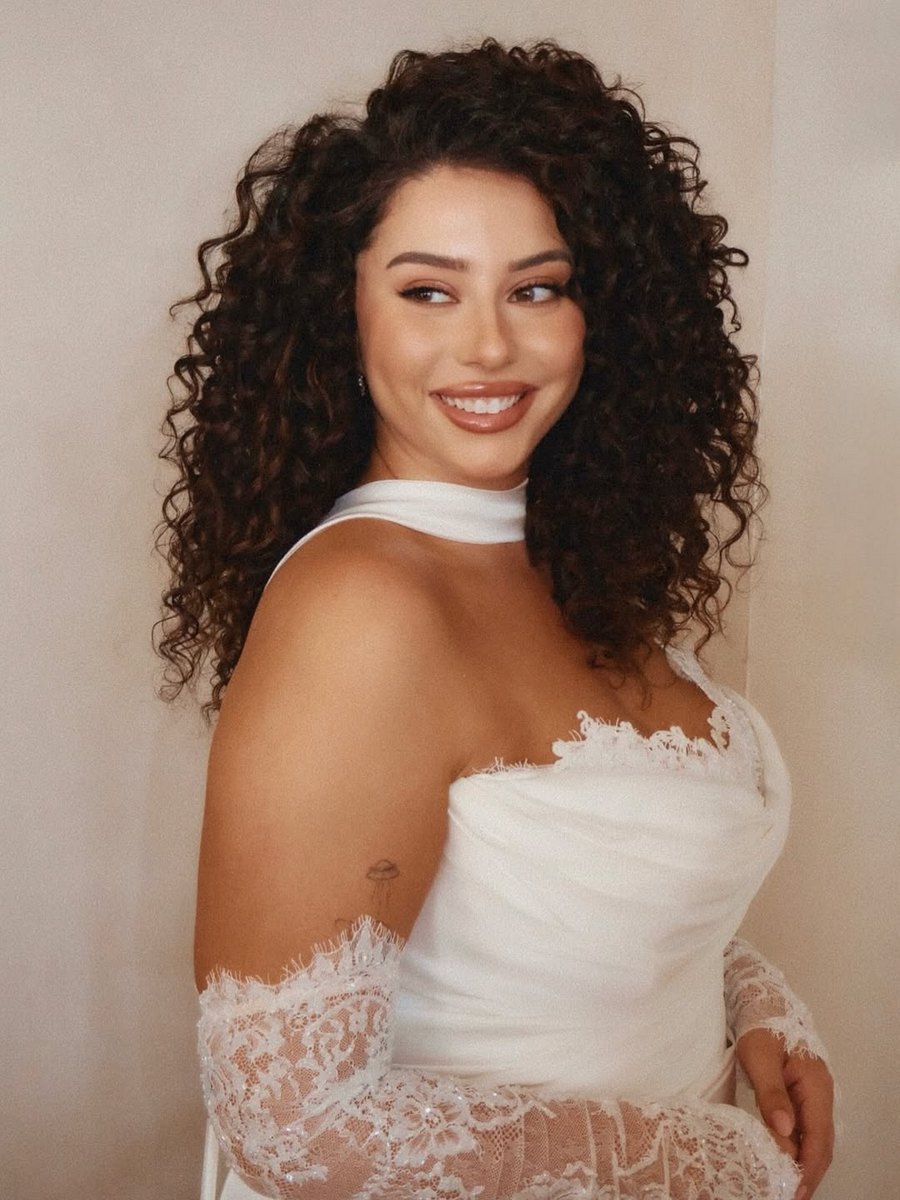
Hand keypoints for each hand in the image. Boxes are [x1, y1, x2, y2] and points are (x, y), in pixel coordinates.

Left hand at [737, 1028, 833, 1198]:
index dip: (809, 1166)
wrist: (763, 1008)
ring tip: (787, 1187)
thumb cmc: (760, 1031)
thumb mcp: (759, 1058)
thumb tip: (785, 1132)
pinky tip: (785, 1162)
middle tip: (791, 1196)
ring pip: (815, 1140)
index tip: (795, 1190)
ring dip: (805, 1165)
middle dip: (809, 1173)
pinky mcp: (802, 1099)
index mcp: (815, 1086)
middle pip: (821, 1144)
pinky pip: (805, 1130)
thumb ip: (772, 1094)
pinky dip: (799, 1150)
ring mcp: (813, 1098)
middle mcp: (821, 1095)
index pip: (818, 1136)